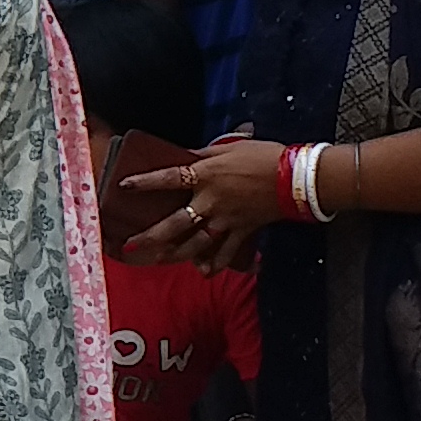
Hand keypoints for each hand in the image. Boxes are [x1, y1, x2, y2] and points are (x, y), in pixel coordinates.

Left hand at [118, 140, 290, 262]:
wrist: (296, 177)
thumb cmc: (264, 156)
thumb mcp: (230, 148)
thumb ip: (205, 155)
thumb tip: (187, 156)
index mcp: (205, 175)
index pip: (168, 178)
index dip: (145, 182)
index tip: (124, 186)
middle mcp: (211, 200)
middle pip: (175, 223)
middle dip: (151, 236)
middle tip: (130, 246)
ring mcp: (226, 219)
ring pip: (196, 242)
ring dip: (176, 254)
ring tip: (158, 261)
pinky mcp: (243, 230)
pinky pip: (226, 251)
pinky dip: (216, 263)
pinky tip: (204, 272)